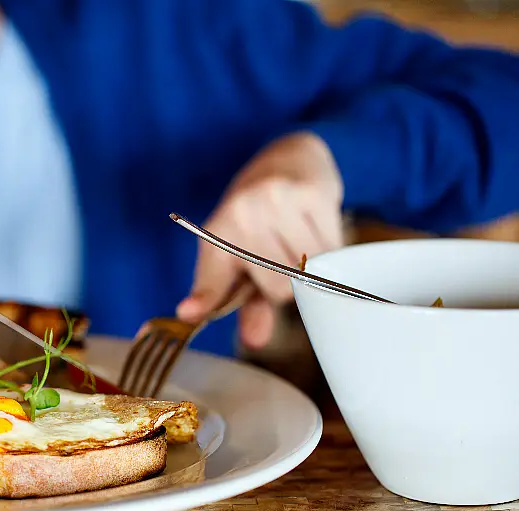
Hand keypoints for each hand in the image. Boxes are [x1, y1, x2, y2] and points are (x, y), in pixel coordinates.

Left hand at [176, 132, 344, 349]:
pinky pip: (333, 247)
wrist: (288, 159)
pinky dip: (332, 247)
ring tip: (299, 239)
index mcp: (217, 234)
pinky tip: (317, 228)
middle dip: (288, 284)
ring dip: (314, 266)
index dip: (203, 300)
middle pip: (280, 289)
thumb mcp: (241, 258)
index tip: (187, 313)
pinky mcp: (312, 193)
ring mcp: (276, 200)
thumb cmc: (259, 219)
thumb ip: (246, 303)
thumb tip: (254, 342)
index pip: (214, 280)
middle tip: (283, 257)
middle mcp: (241, 214)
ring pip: (309, 270)